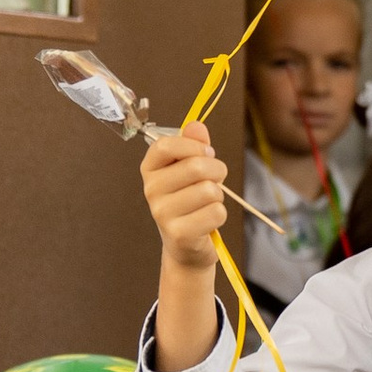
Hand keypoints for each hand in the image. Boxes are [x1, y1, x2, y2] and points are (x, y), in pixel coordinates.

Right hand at [145, 125, 224, 371]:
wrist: (187, 246)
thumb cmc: (191, 201)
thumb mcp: (192, 169)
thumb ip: (195, 145)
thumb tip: (196, 124)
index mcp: (150, 169)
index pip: (167, 144)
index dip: (194, 146)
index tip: (206, 153)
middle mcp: (151, 190)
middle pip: (196, 166)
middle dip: (217, 171)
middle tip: (216, 180)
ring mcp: (162, 213)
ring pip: (209, 190)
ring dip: (218, 196)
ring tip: (208, 203)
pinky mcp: (179, 233)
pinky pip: (216, 212)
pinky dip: (220, 215)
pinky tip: (208, 221)